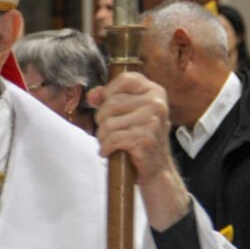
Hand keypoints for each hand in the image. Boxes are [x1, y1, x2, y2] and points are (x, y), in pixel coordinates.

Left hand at [88, 72, 189, 230]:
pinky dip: (105, 147)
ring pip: (108, 122)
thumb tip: (92, 95)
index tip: (105, 105)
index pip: (125, 79)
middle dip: (102, 120)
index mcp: (155, 92)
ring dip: (102, 136)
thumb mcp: (128, 113)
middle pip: (111, 103)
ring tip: (110, 143)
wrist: (157, 169)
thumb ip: (108, 99)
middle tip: (108, 131)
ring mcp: (152, 121)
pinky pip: (112, 138)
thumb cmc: (140, 137)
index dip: (109, 91)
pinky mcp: (145, 139)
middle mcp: (156, 104)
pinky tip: (109, 151)